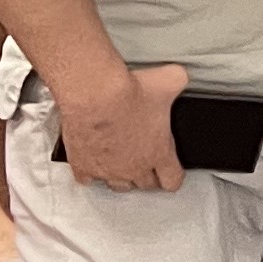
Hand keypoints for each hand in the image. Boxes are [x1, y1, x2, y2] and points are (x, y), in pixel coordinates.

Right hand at [52, 62, 190, 190]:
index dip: (174, 175)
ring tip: (122, 163)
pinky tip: (93, 163)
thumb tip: (179, 76)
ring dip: (122, 176)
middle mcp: (133, 167)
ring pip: (118, 185)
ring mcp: (107, 170)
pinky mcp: (82, 166)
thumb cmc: (130, 92)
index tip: (171, 170)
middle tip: (147, 161)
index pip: (172, 180)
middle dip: (149, 175)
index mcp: (158, 153)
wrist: (95, 95)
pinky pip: (87, 179)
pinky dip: (91, 173)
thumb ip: (179, 82)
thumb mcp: (169, 81)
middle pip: (145, 184)